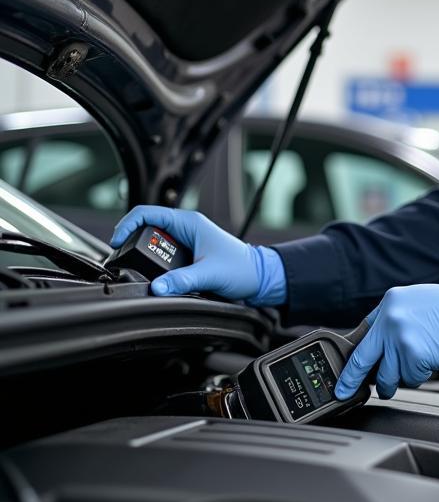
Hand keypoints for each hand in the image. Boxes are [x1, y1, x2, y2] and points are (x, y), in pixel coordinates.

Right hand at [110, 206, 285, 303]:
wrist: (259, 278)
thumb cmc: (242, 269)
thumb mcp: (211, 274)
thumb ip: (183, 281)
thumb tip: (158, 288)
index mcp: (189, 223)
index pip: (147, 213)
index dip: (127, 225)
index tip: (117, 242)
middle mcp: (184, 229)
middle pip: (145, 230)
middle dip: (132, 244)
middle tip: (123, 260)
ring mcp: (185, 242)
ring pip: (152, 245)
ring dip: (144, 256)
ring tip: (138, 269)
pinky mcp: (186, 256)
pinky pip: (162, 258)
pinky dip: (154, 265)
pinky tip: (154, 276)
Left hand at [335, 281, 438, 399]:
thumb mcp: (416, 302)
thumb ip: (394, 319)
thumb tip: (379, 345)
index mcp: (389, 303)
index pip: (362, 334)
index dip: (354, 354)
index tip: (346, 369)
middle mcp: (390, 319)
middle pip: (361, 359)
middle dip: (350, 380)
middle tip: (344, 391)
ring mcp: (400, 338)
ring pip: (386, 375)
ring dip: (396, 381)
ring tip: (412, 370)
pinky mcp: (413, 356)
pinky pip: (409, 379)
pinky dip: (419, 376)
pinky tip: (431, 361)